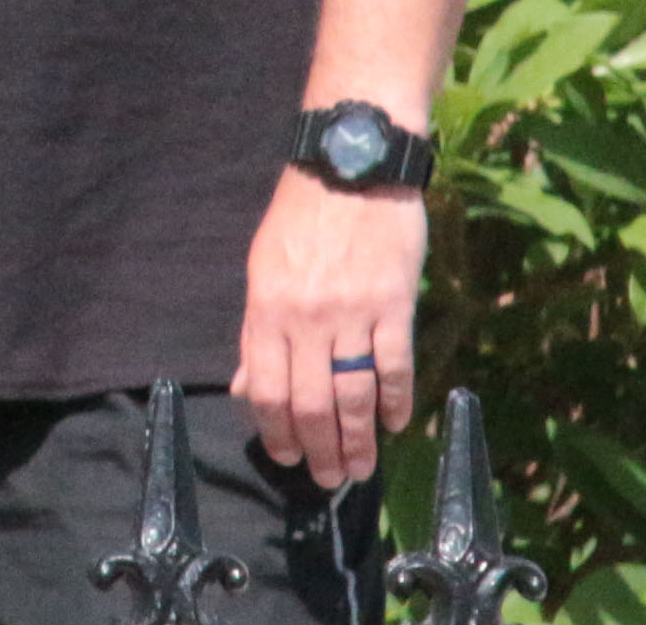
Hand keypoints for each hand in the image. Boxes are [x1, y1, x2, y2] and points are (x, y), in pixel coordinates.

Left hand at [231, 164, 424, 487]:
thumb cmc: (302, 218)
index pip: (266, 388)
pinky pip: (393, 366)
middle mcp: (305, 317)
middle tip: (331, 478)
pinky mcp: (393, 304)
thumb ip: (258, 334)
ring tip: (362, 467)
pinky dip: (396, 402)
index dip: (276, 430)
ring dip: (358, 440)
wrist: (349, 167)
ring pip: (352, 395)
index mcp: (266, 308)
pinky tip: (396, 425)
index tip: (289, 456)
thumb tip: (248, 389)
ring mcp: (351, 312)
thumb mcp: (264, 270)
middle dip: (320, 449)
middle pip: (310, 402)